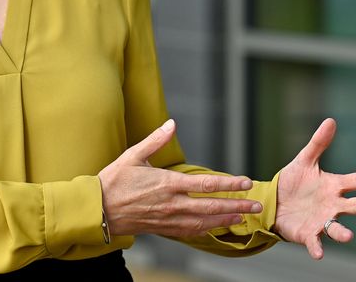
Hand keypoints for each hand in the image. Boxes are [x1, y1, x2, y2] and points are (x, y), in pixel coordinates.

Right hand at [98, 119, 262, 238]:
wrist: (99, 209)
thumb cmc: (114, 181)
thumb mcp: (133, 155)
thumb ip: (155, 140)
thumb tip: (171, 124)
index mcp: (167, 183)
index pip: (205, 184)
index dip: (228, 184)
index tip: (245, 183)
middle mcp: (172, 203)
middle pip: (211, 206)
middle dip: (236, 205)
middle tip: (256, 205)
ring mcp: (169, 218)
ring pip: (204, 221)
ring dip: (226, 219)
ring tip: (243, 217)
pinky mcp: (164, 228)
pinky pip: (191, 231)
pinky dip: (208, 229)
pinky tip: (217, 227)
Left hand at [274, 118, 355, 259]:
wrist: (274, 203)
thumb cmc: (294, 183)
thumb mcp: (304, 160)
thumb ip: (318, 143)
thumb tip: (331, 120)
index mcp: (333, 186)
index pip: (355, 181)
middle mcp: (332, 205)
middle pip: (353, 206)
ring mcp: (322, 221)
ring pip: (336, 228)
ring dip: (343, 232)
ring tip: (350, 236)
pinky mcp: (308, 234)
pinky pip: (315, 242)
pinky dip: (317, 247)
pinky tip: (319, 254)